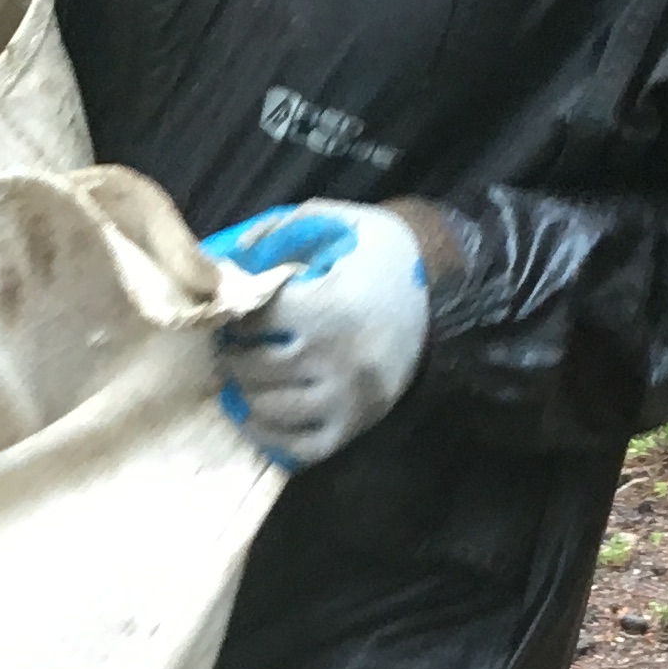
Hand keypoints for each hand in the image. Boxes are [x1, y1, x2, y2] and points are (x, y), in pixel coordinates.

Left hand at [203, 202, 430, 470]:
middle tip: (228, 347)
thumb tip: (226, 258)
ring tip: (242, 376)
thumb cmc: (377, 255)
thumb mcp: (336, 222)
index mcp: (332, 307)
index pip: (254, 322)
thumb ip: (279, 229)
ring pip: (272, 408)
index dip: (233, 317)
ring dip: (246, 392)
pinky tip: (259, 412)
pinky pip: (301, 447)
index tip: (230, 314)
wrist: (441, 290)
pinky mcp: (358, 424)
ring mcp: (351, 398)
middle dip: (233, 356)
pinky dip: (272, 434)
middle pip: (256, 368)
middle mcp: (341, 358)